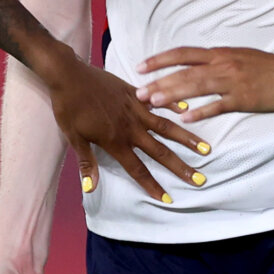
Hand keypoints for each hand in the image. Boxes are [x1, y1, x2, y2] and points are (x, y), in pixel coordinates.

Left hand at [40, 51, 202, 200]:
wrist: (68, 74)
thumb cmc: (68, 107)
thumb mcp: (73, 137)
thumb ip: (87, 163)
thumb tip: (91, 188)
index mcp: (115, 141)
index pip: (137, 169)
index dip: (152, 185)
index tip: (168, 199)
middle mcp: (130, 127)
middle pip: (160, 152)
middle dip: (180, 168)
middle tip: (199, 179)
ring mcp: (135, 109)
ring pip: (166, 127)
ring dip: (187, 139)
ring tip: (205, 148)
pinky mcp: (134, 92)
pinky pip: (158, 101)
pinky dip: (172, 105)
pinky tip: (187, 109)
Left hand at [140, 46, 273, 120]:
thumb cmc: (269, 69)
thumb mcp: (240, 57)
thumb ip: (217, 62)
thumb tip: (195, 65)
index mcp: (220, 53)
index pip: (183, 54)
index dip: (160, 60)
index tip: (140, 67)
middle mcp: (223, 64)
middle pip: (184, 72)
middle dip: (159, 82)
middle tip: (138, 93)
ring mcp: (234, 81)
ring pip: (197, 87)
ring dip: (173, 94)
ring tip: (153, 102)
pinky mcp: (245, 98)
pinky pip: (219, 105)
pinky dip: (201, 112)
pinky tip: (186, 119)